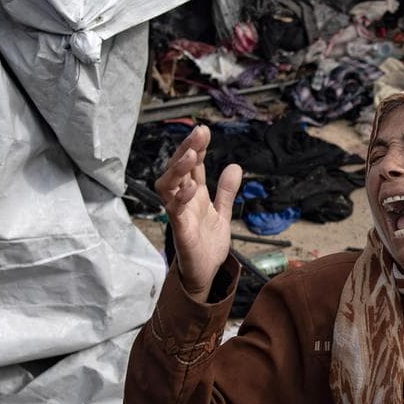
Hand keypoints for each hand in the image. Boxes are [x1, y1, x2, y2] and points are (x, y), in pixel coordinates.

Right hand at [155, 126, 242, 300]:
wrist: (206, 273)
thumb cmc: (208, 244)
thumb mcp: (222, 212)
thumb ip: (226, 191)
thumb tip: (235, 166)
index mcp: (194, 194)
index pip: (192, 165)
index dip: (196, 147)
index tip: (204, 130)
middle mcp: (183, 201)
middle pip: (176, 169)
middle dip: (186, 149)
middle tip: (198, 133)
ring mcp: (179, 215)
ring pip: (168, 186)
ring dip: (178, 169)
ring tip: (192, 154)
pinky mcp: (180, 231)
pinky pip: (175, 212)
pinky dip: (182, 198)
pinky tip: (192, 187)